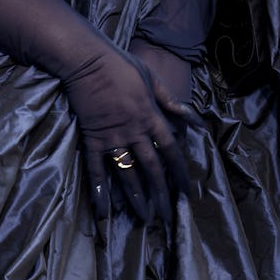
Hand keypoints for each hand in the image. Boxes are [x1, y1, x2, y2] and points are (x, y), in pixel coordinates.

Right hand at [63, 43, 191, 224]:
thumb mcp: (151, 78)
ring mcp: (112, 137)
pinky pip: (96, 168)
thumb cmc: (120, 65)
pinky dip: (100, 190)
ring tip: (143, 218)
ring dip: (135, 197)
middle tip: (166, 215)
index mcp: (151, 117)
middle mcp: (135, 132)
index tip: (186, 192)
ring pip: (127, 173)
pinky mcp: (92, 138)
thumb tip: (192, 118)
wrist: (87, 61)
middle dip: (160, 193)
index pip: (171, 150)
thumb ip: (170, 101)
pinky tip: (103, 209)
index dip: (179, 173)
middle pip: (151, 168)